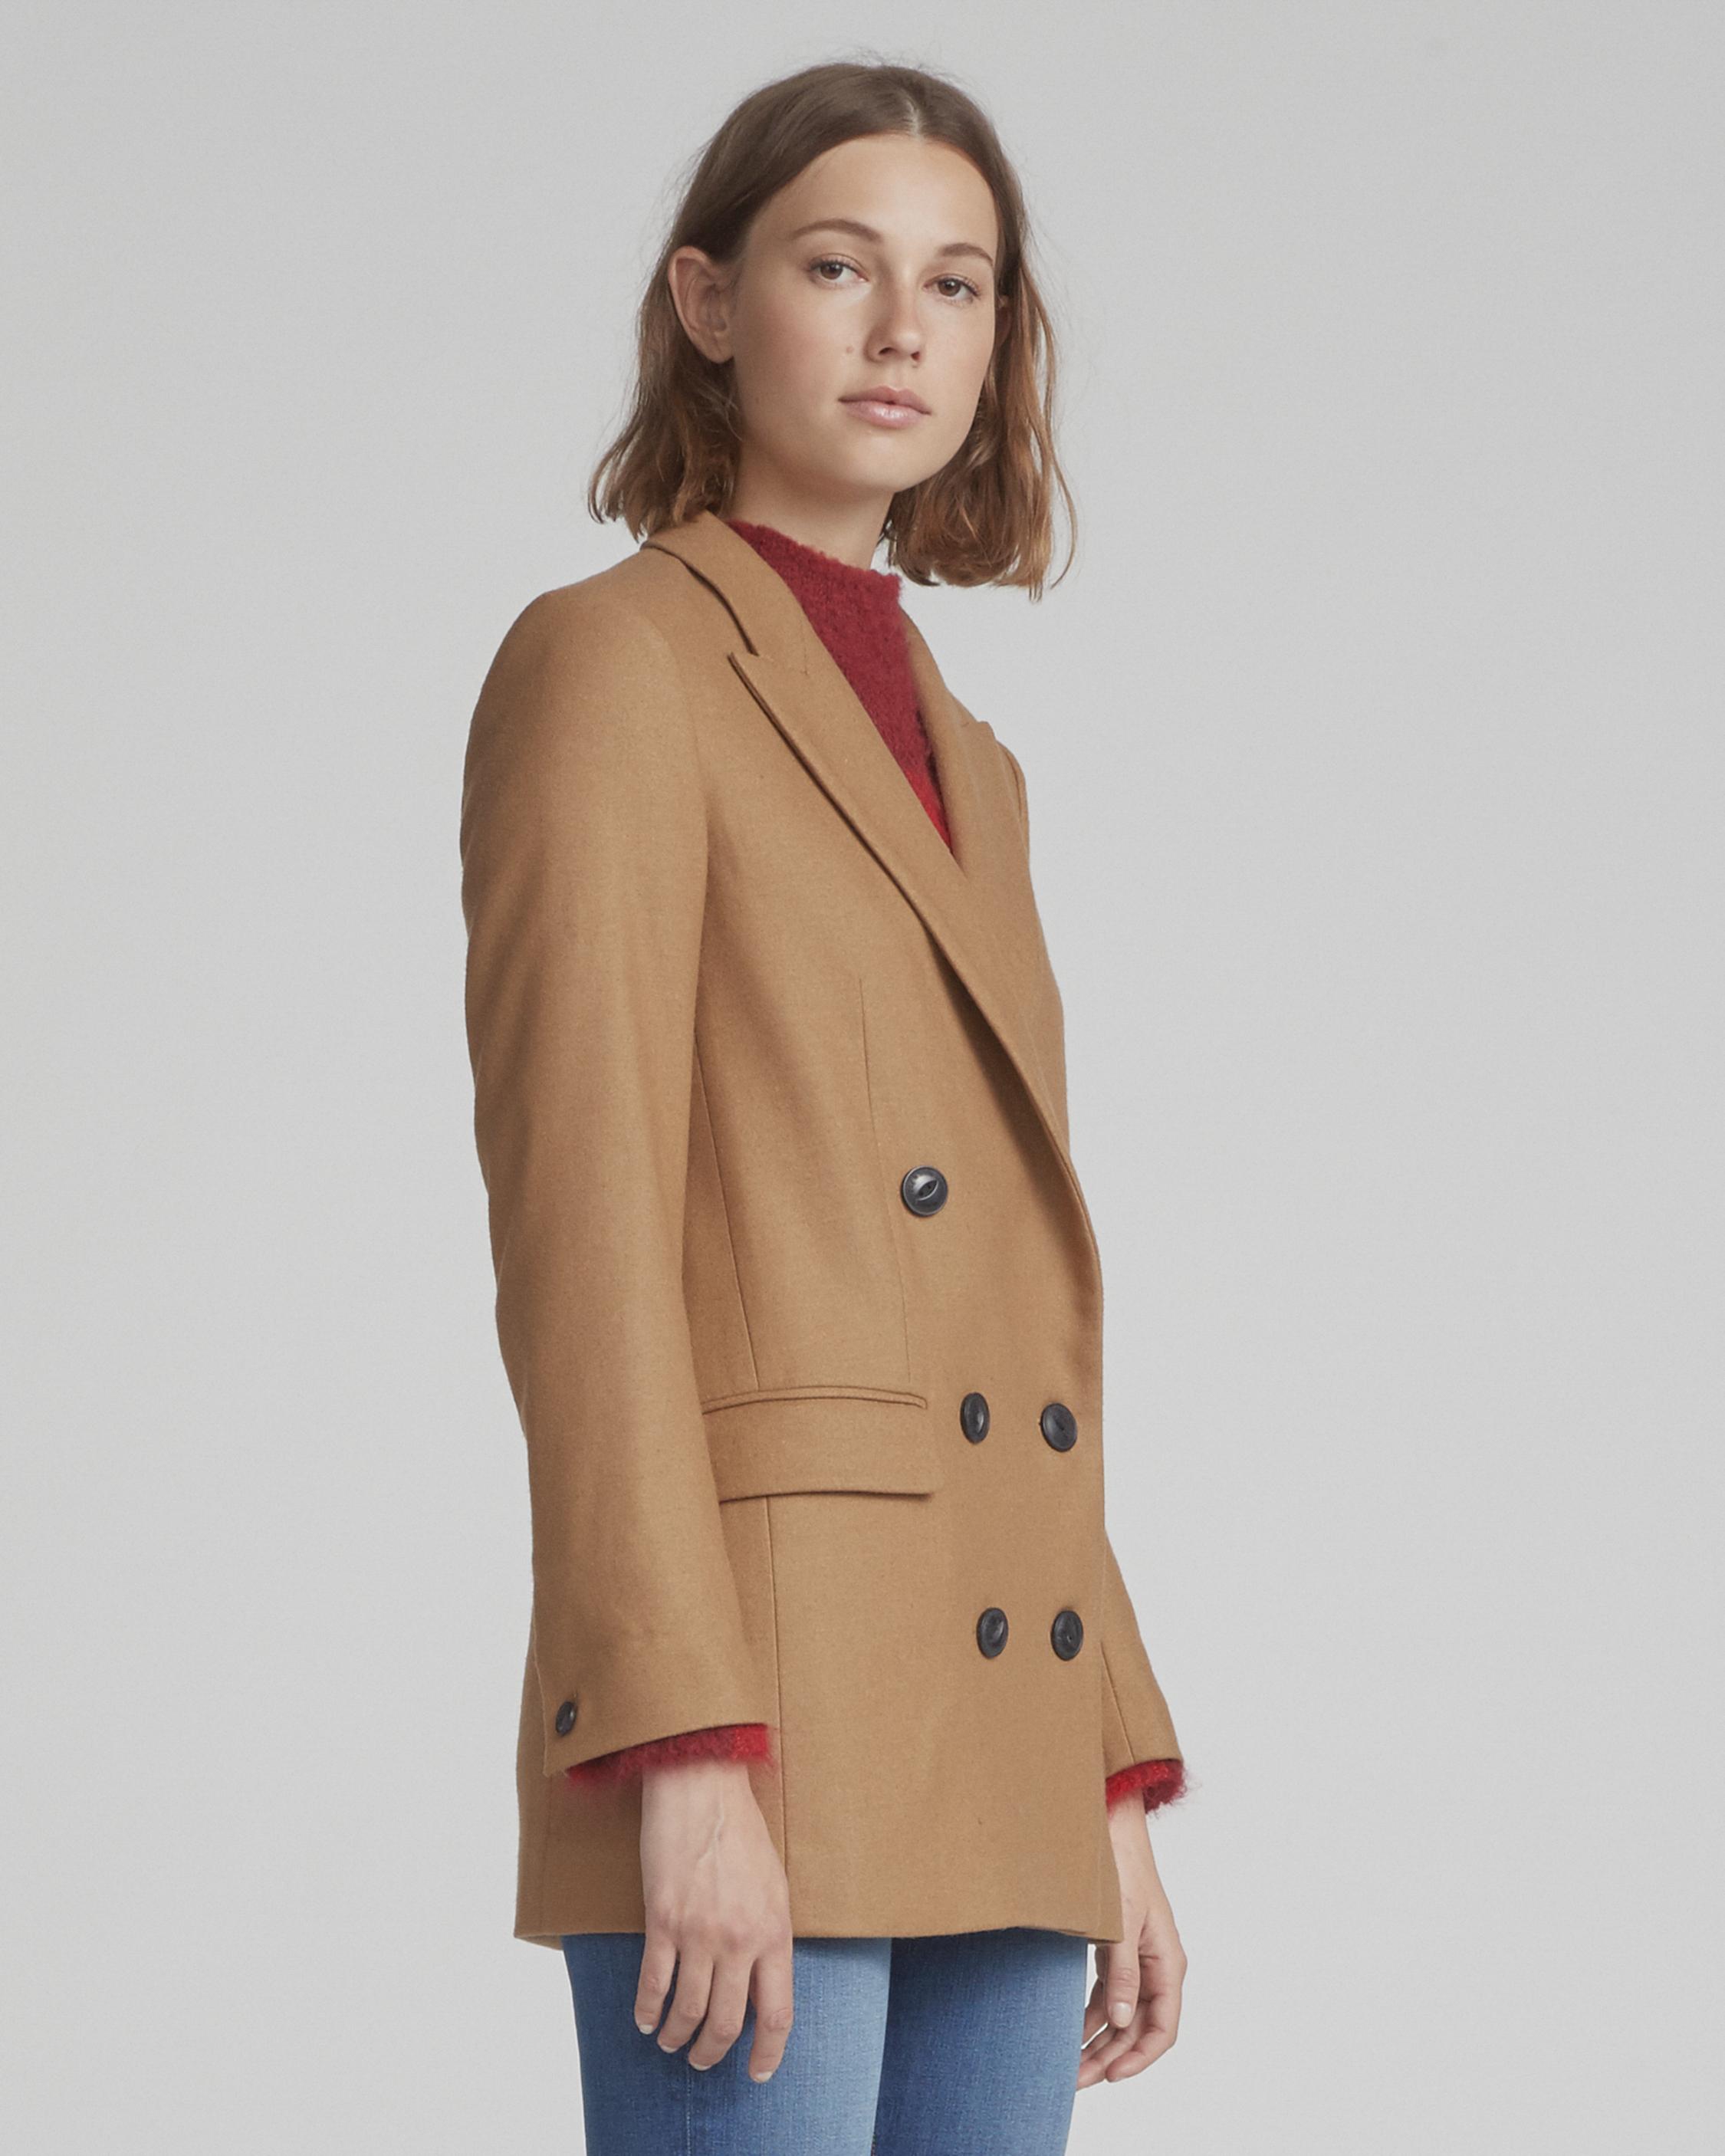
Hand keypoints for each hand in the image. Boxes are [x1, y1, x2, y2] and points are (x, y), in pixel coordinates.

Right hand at [634, 1757, 794, 2081]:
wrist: (701, 1787)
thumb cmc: (741, 1830)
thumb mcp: (775, 1885)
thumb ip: (769, 1935)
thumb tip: (760, 1981)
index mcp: (775, 1931)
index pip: (778, 2012)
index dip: (768, 2052)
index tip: (757, 2072)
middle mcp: (739, 1940)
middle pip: (727, 2022)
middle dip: (713, 2052)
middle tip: (703, 2060)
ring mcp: (699, 1933)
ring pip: (688, 2011)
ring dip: (677, 2036)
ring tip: (672, 2042)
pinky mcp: (662, 1920)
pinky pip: (653, 1983)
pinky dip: (646, 2010)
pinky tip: (644, 2020)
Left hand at [1078, 1801, 1185, 2087]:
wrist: (1109, 1825)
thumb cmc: (1121, 1868)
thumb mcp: (1121, 1923)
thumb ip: (1121, 1973)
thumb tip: (1119, 2021)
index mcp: (1167, 1963)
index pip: (1163, 2028)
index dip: (1140, 2058)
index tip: (1111, 2077)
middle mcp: (1156, 1966)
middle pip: (1138, 2028)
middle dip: (1110, 2058)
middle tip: (1075, 2081)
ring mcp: (1136, 1959)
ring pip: (1121, 2016)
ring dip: (1098, 2042)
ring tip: (1069, 2067)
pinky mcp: (1116, 1950)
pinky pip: (1107, 1995)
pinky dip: (1090, 2016)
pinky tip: (1069, 2032)